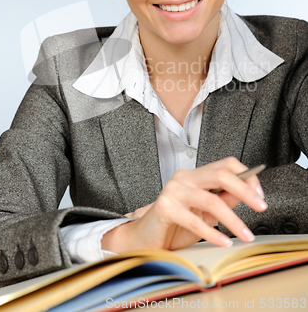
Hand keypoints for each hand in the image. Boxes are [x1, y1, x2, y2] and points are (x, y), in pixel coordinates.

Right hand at [102, 157, 266, 252]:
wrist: (145, 238)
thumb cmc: (175, 225)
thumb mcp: (205, 213)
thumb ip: (224, 200)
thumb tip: (248, 193)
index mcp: (194, 176)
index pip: (225, 164)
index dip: (246, 177)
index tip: (260, 195)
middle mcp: (184, 178)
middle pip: (220, 174)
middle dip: (245, 190)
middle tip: (261, 206)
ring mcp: (173, 191)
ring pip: (211, 200)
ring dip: (233, 220)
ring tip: (246, 234)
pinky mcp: (165, 208)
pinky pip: (194, 221)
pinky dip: (213, 234)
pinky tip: (224, 241)